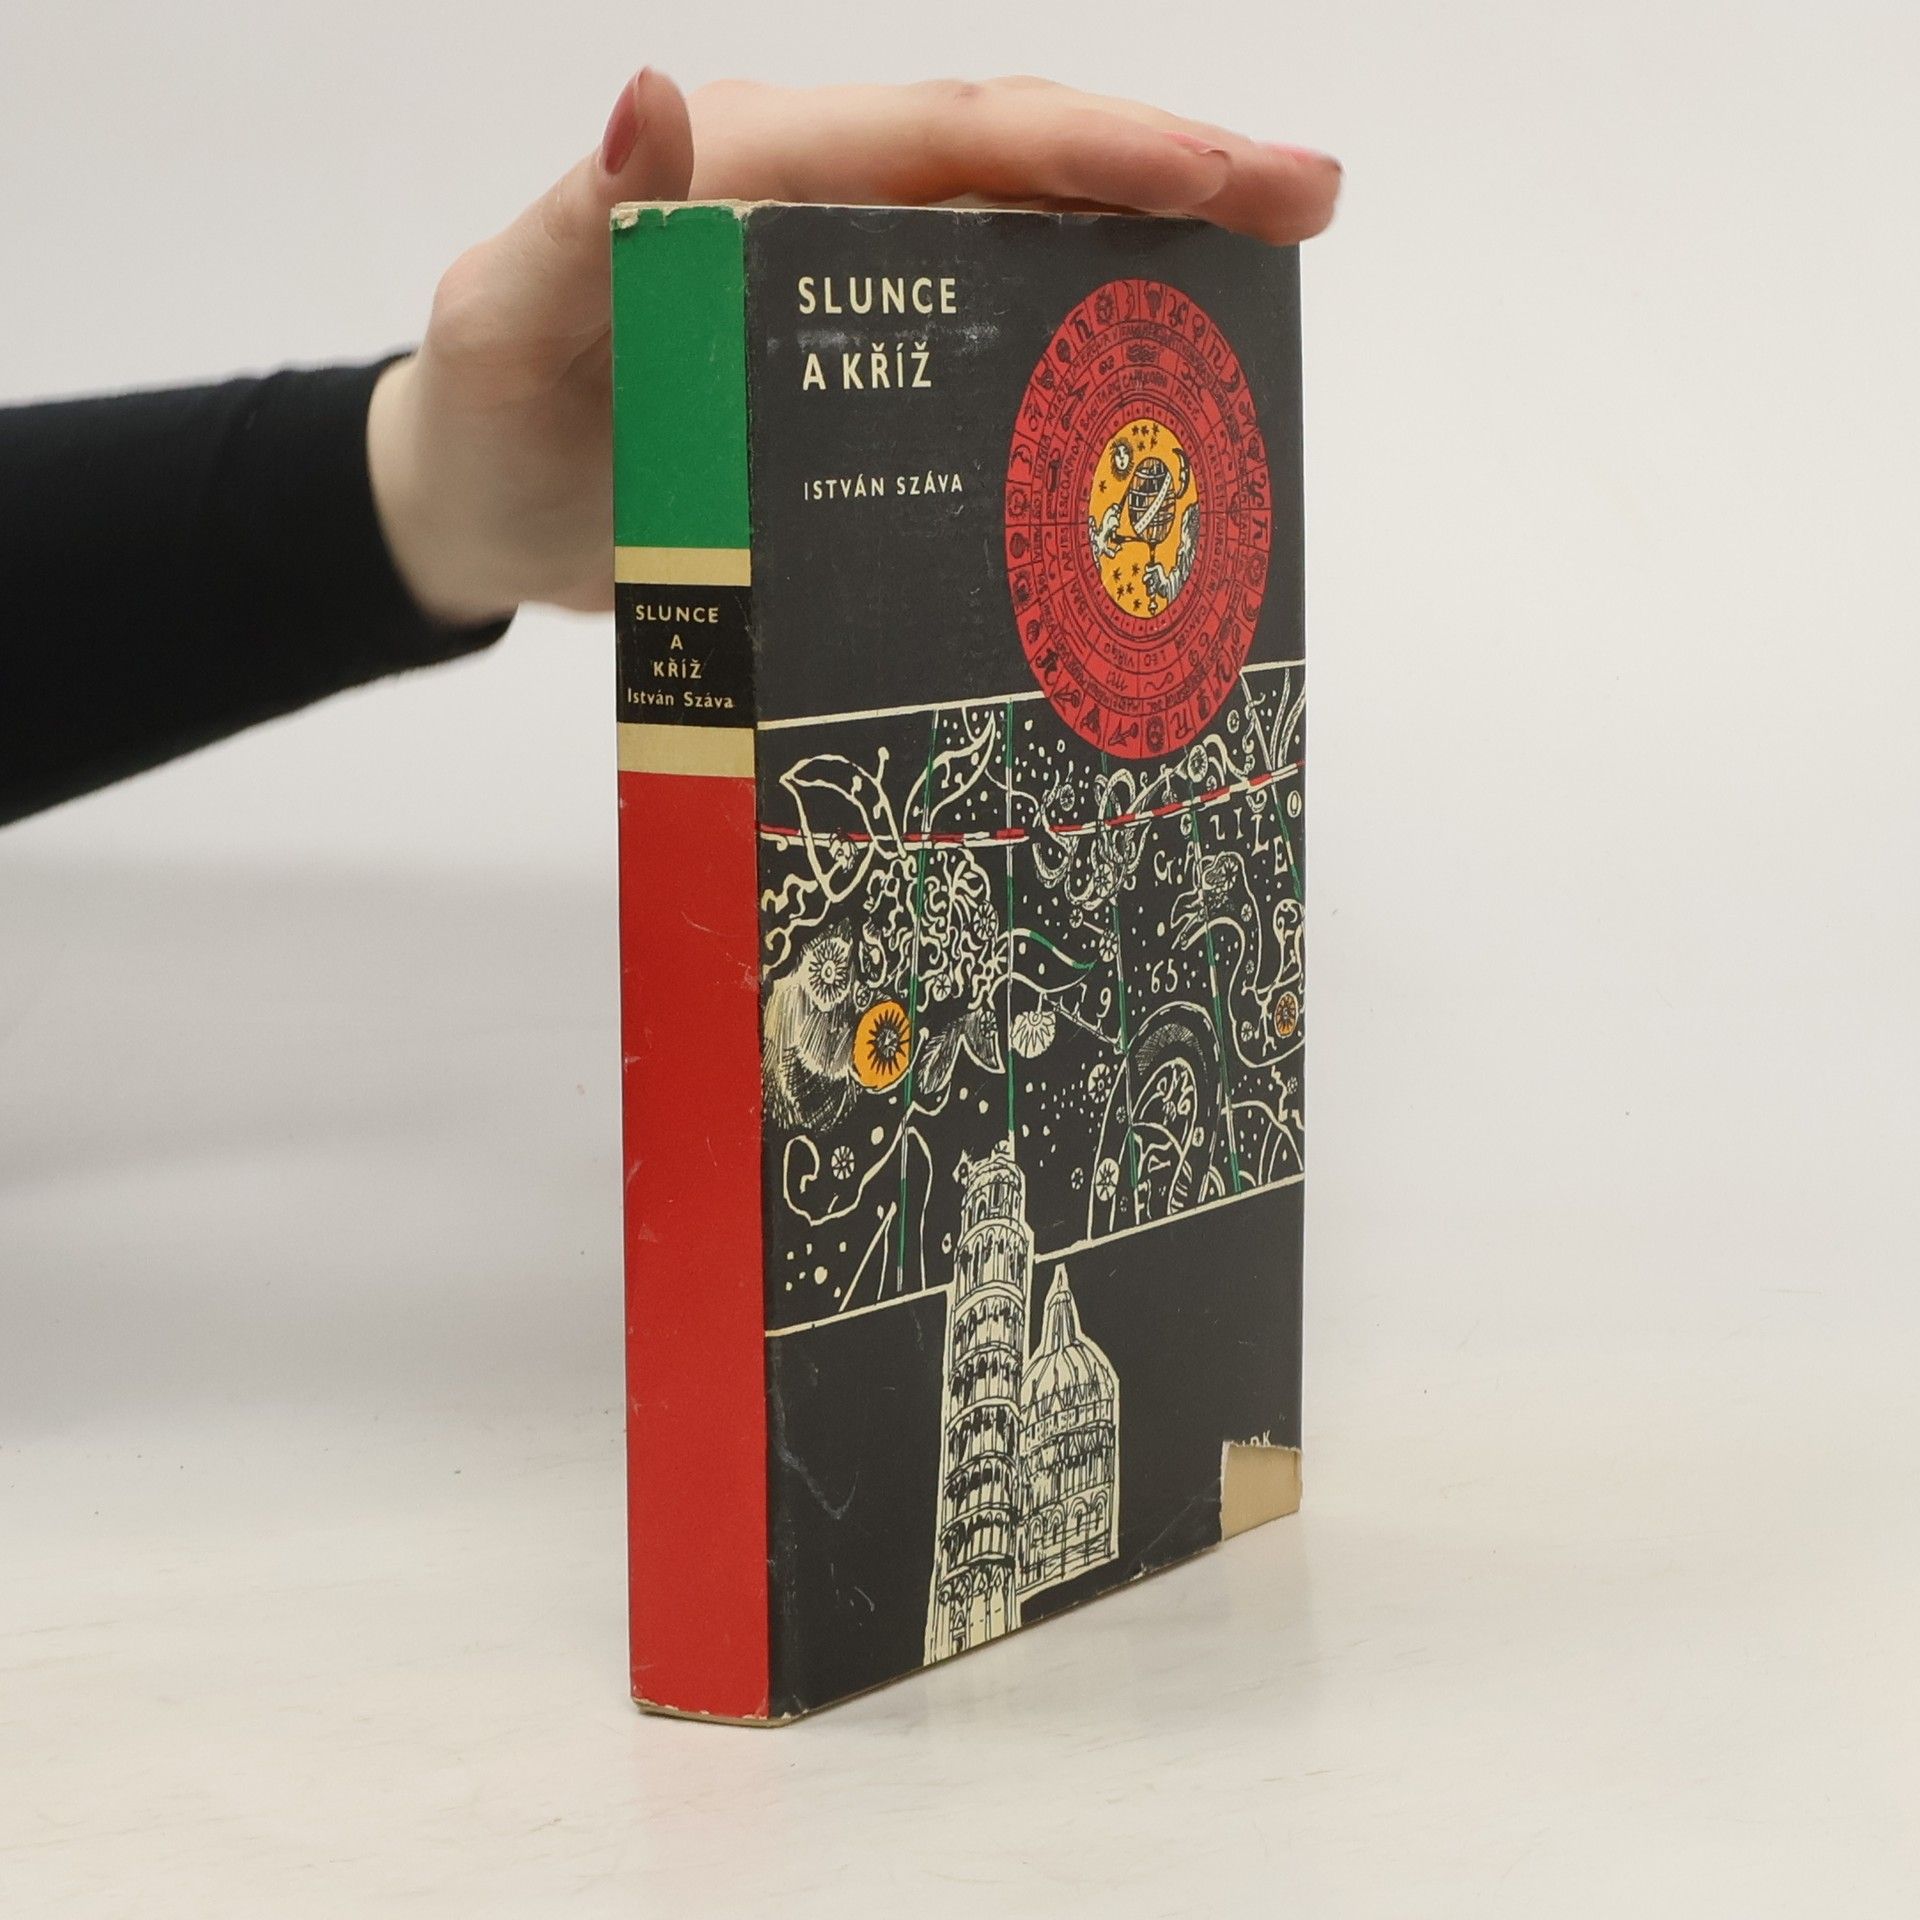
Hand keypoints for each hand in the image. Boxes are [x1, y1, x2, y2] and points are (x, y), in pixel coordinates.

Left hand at [368, 72, 1341, 625]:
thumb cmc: (488, 419)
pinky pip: (991, 338)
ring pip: (1025, 243)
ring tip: (1277, 266)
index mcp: (751, 171)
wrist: (479, 506)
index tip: (1215, 176)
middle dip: (1170, 172)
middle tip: (1310, 200)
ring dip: (1154, 250)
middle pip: (1015, 166)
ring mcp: (850, 290)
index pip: (943, 138)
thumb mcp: (505, 322)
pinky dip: (1084, 340)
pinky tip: (1163, 370)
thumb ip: (574, 226)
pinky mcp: (861, 368)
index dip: (1085, 148)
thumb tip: (661, 100)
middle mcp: (819, 210)